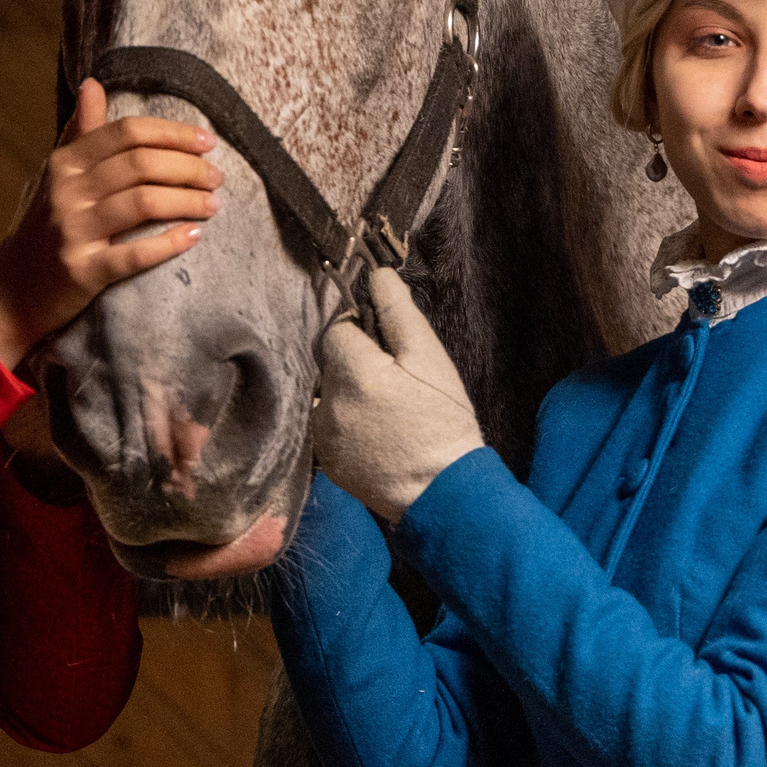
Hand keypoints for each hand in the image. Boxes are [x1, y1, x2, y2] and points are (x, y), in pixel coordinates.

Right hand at [0, 79, 221, 364]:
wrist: (10, 294)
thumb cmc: (43, 229)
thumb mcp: (55, 176)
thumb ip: (79, 132)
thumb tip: (93, 83)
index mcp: (65, 163)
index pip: (126, 133)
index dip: (172, 133)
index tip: (207, 140)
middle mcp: (67, 191)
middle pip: (140, 164)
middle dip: (188, 166)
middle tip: (217, 176)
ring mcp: (73, 231)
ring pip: (143, 202)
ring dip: (187, 200)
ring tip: (213, 204)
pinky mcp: (82, 271)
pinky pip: (134, 254)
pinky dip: (169, 243)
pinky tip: (193, 236)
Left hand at [314, 268, 486, 520]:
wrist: (444, 491)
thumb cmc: (443, 421)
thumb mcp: (430, 359)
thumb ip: (399, 312)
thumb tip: (378, 274)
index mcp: (351, 371)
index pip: (338, 329)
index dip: (365, 333)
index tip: (391, 352)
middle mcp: (327, 402)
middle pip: (332, 362)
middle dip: (359, 363)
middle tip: (398, 383)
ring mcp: (322, 436)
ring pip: (330, 393)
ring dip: (351, 393)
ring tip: (390, 412)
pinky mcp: (326, 462)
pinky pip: (330, 425)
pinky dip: (349, 423)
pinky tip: (379, 435)